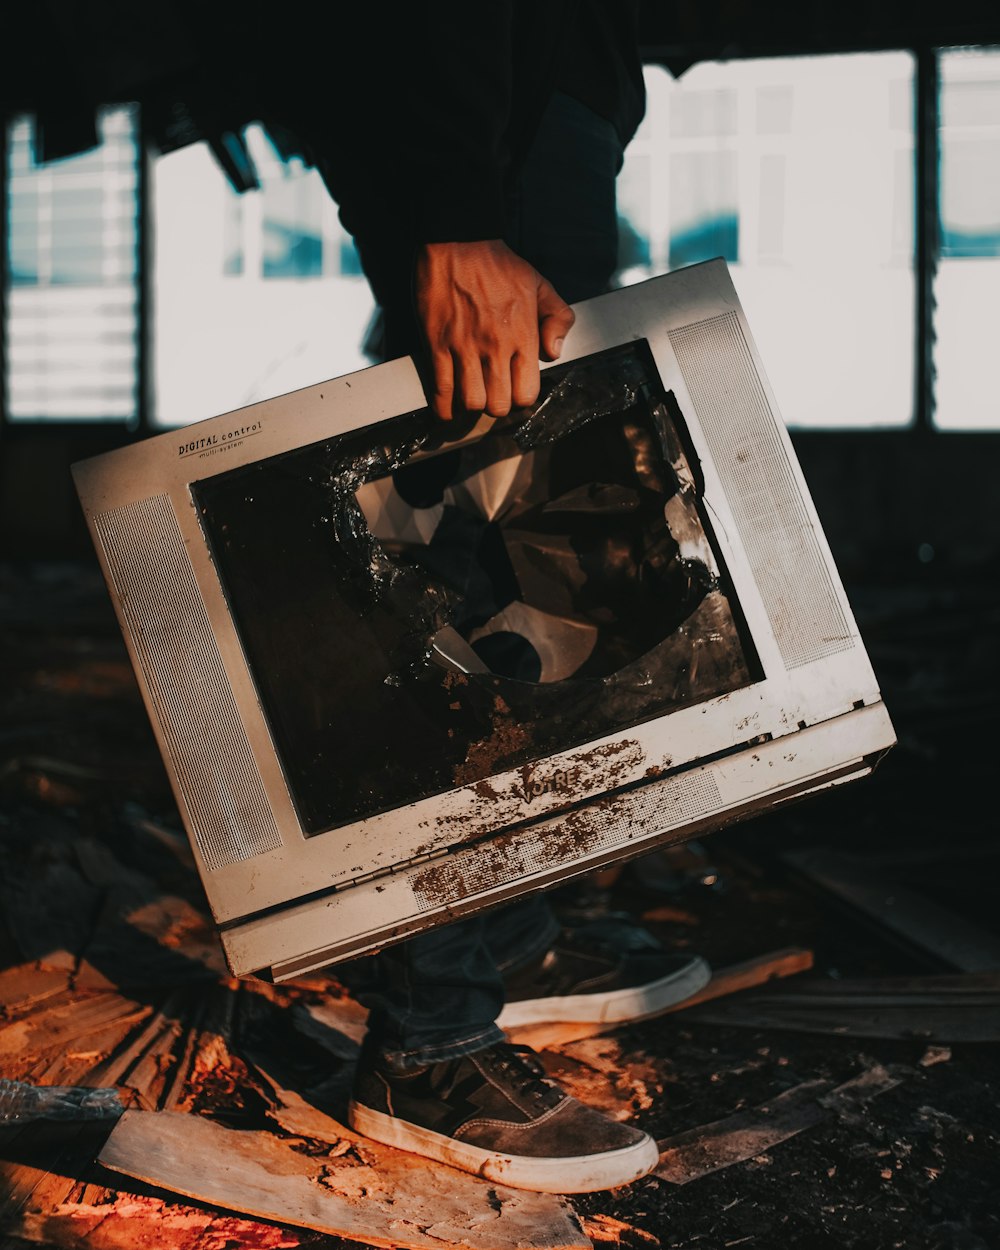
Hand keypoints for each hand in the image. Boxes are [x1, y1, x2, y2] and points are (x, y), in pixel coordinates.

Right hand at [415, 239, 574, 421]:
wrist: (458, 240)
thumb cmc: (498, 263)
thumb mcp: (540, 285)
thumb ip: (558, 318)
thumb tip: (554, 352)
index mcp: (522, 335)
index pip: (526, 393)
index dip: (521, 399)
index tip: (514, 393)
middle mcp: (495, 346)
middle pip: (498, 404)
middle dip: (496, 406)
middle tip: (492, 397)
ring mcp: (464, 347)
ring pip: (471, 401)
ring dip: (471, 406)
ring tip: (470, 399)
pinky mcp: (437, 344)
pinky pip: (441, 389)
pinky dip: (444, 407)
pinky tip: (447, 409)